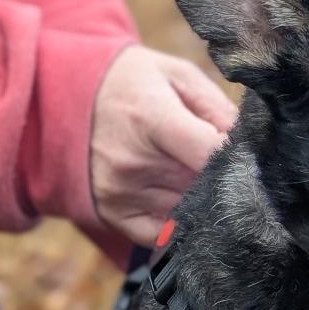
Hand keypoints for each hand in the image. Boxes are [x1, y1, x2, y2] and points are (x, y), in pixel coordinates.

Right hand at [90, 45, 236, 245]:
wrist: (60, 95)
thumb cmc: (132, 83)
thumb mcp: (176, 74)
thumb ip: (217, 107)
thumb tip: (248, 146)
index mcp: (150, 118)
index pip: (212, 154)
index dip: (239, 159)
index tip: (248, 156)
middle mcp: (132, 161)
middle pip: (205, 187)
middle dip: (224, 179)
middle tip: (226, 167)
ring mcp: (120, 193)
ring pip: (191, 212)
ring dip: (203, 201)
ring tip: (196, 176)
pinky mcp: (113, 216)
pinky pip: (165, 235)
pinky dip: (181, 222)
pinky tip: (181, 199)